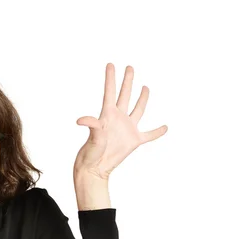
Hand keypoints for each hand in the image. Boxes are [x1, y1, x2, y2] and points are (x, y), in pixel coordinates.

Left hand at [74, 63, 167, 180]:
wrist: (96, 168)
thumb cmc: (91, 152)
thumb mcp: (92, 137)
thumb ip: (92, 125)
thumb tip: (80, 120)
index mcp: (107, 115)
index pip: (109, 92)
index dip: (110, 78)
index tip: (111, 64)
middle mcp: (118, 118)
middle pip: (124, 95)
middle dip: (127, 81)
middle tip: (130, 67)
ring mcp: (127, 128)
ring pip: (138, 109)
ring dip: (142, 99)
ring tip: (145, 87)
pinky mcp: (134, 140)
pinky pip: (149, 135)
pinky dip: (158, 132)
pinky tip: (165, 127)